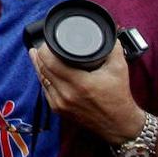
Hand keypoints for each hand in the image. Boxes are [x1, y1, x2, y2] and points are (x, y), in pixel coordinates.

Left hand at [30, 41, 144, 145]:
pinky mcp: (58, 110)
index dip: (45, 49)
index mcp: (79, 83)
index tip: (48, 41)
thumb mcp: (119, 68)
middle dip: (40, 55)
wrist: (119, 125)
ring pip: (41, 80)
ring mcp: (60, 104)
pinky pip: (45, 90)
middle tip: (42, 44)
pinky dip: (44, 79)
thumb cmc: (119, 97)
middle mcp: (66, 95)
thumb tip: (109, 32)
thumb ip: (114, 47)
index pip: (50, 62)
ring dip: (39, 66)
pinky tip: (44, 70)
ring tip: (38, 53)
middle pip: (43, 69)